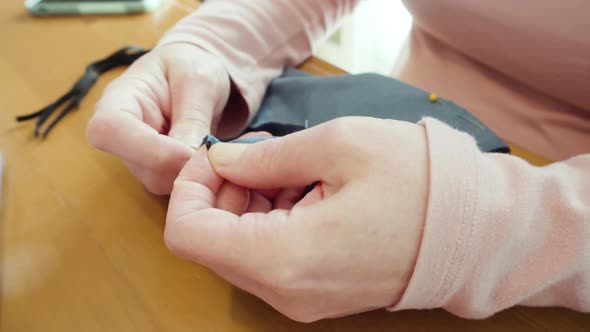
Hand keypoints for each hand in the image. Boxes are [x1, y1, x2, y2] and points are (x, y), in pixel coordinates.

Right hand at [87, 43, 231, 194]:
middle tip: (213, 149)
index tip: (188, 151)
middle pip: (139, 165)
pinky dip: (196, 176)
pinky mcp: (155, 171)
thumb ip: (193, 114)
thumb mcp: (199, 79)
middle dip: (179, 163)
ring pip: (159, 180)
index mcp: (118, 99)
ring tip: (213, 145)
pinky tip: (210, 156)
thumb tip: (187, 153)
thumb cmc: (190, 67)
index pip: (108, 131)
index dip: (148, 149)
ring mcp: (136, 157)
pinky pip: (174, 184)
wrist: (195, 74)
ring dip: (191, 170)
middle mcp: (120, 134)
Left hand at [164, 117, 428, 321]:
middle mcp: (285, 291)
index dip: (189, 186)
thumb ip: (263, 157)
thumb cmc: (416, 183)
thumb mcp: (337, 145)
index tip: (217, 155)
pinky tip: (305, 189)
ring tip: (291, 166)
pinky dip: (271, 220)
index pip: (188, 233)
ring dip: (250, 201)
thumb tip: (221, 161)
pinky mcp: (314, 293)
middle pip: (211, 240)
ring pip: (238, 247)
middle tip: (261, 152)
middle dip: (224, 188)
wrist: (474, 231)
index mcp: (284, 258)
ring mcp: (300, 298)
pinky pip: (269, 256)